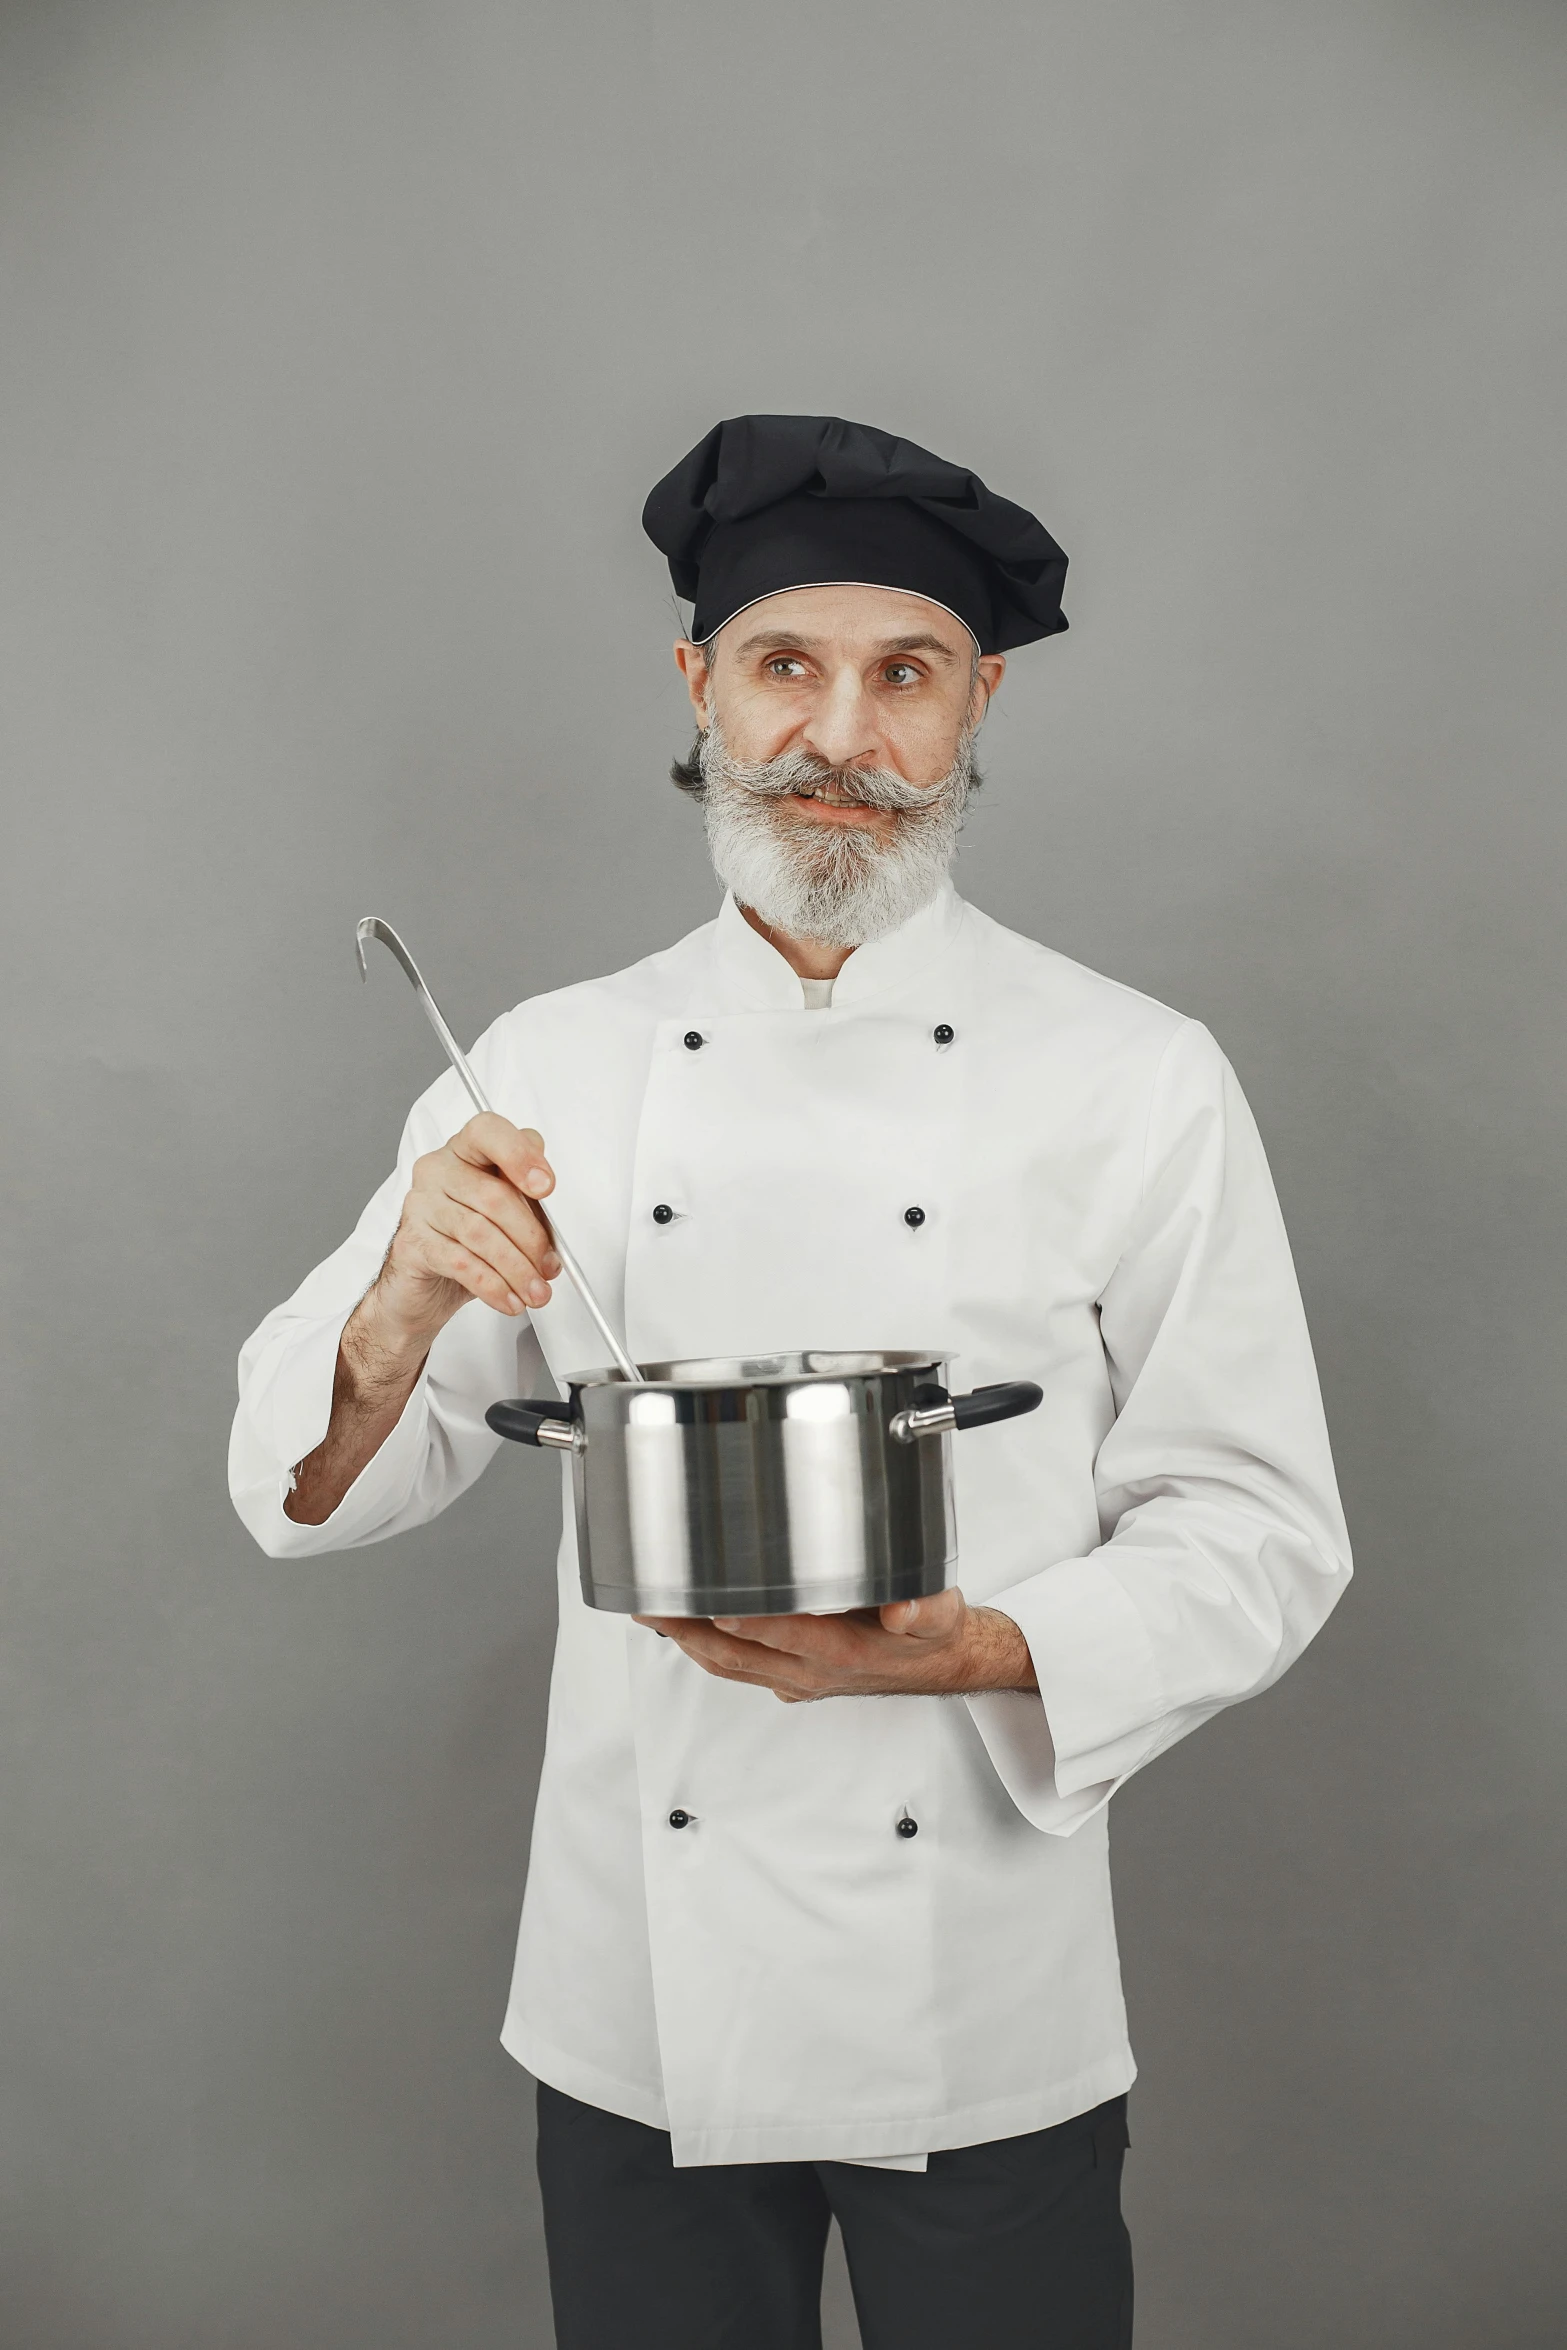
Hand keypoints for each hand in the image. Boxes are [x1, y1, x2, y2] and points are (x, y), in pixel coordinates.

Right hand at [365, 1113, 560, 1356]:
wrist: (423, 1285)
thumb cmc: (467, 1241)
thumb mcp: (505, 1215)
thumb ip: (528, 1202)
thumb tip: (555, 1224)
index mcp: (465, 1151)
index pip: (488, 1132)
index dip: (520, 1156)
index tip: (546, 1187)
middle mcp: (438, 1171)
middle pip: (494, 1195)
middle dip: (531, 1238)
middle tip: (550, 1266)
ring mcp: (420, 1205)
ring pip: (480, 1233)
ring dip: (516, 1268)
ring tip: (535, 1291)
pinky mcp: (412, 1243)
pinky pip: (461, 1263)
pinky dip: (492, 1286)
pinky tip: (508, 1299)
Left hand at [634, 1586, 1037, 1702]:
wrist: (938, 1663)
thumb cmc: (930, 1633)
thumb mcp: (941, 1612)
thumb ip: (924, 1607)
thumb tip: (903, 1610)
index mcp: (843, 1651)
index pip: (787, 1636)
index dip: (750, 1623)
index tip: (715, 1606)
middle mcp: (811, 1671)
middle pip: (738, 1655)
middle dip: (690, 1630)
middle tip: (652, 1603)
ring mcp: (795, 1679)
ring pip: (729, 1665)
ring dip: (686, 1641)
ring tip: (650, 1611)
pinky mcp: (789, 1677)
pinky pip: (736, 1667)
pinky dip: (703, 1648)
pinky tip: (682, 1627)